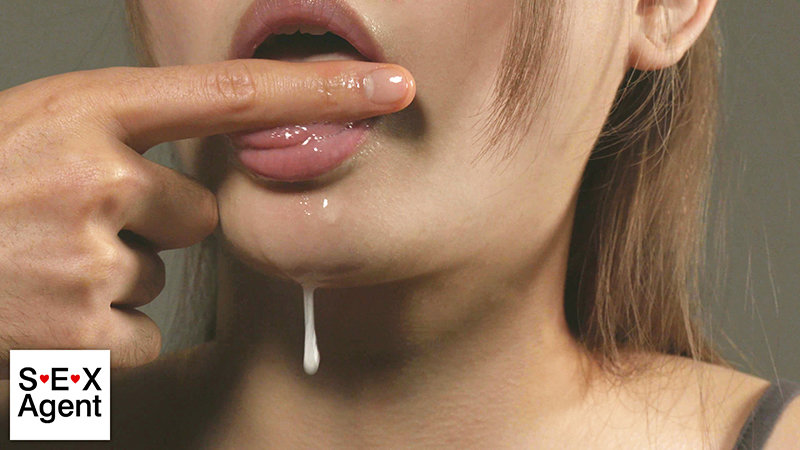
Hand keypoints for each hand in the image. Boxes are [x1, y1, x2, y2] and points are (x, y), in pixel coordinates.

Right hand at [0, 59, 414, 376]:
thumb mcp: (38, 123)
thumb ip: (125, 126)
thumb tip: (213, 145)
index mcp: (83, 111)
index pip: (234, 93)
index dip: (323, 89)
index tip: (392, 86)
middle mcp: (93, 178)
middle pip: (199, 211)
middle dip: (151, 222)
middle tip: (73, 222)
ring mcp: (87, 260)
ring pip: (163, 272)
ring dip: (117, 273)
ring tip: (45, 264)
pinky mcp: (83, 335)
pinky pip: (143, 332)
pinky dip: (103, 331)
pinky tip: (48, 311)